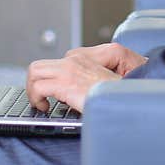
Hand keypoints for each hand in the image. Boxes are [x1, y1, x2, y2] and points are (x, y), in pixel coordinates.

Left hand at [25, 43, 146, 113]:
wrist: (133, 99)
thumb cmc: (126, 93)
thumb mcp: (111, 78)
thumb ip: (93, 75)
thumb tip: (76, 88)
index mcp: (87, 56)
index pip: (58, 62)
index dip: (53, 79)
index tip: (56, 95)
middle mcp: (76, 59)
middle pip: (41, 65)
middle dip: (36, 82)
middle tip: (42, 99)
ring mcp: (70, 69)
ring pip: (34, 71)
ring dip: (32, 88)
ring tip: (40, 103)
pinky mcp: (67, 83)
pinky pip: (38, 87)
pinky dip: (36, 98)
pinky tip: (45, 108)